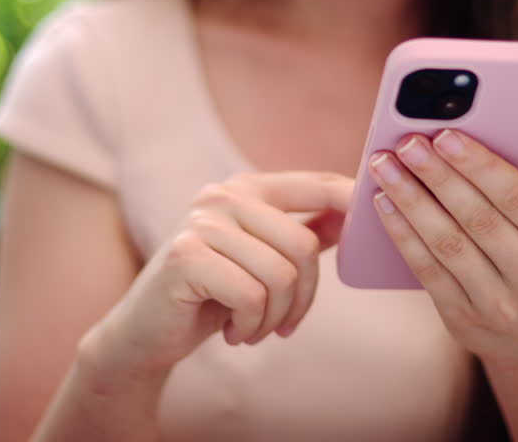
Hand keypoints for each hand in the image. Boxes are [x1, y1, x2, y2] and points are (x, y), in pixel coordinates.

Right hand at [86, 172, 351, 379]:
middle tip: (284, 324)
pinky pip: (252, 296)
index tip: (371, 222)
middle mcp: (223, 196)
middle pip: (304, 244)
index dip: (352, 201)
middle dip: (303, 297)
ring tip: (253, 328)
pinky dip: (251, 326)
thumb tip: (354, 211)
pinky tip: (232, 331)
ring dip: (274, 318)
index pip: (317, 185)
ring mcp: (202, 223)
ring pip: (280, 275)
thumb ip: (304, 232)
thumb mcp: (262, 261)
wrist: (146, 333)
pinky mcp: (187, 256)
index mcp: (247, 189)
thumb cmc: (211, 296)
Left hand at [368, 129, 517, 367]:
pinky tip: (383, 203)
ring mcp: (497, 303)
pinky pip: (426, 270)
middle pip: (477, 218)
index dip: (479, 165)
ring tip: (384, 165)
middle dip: (437, 176)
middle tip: (407, 143)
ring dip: (410, 200)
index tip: (446, 134)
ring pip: (447, 243)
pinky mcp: (462, 318)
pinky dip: (402, 233)